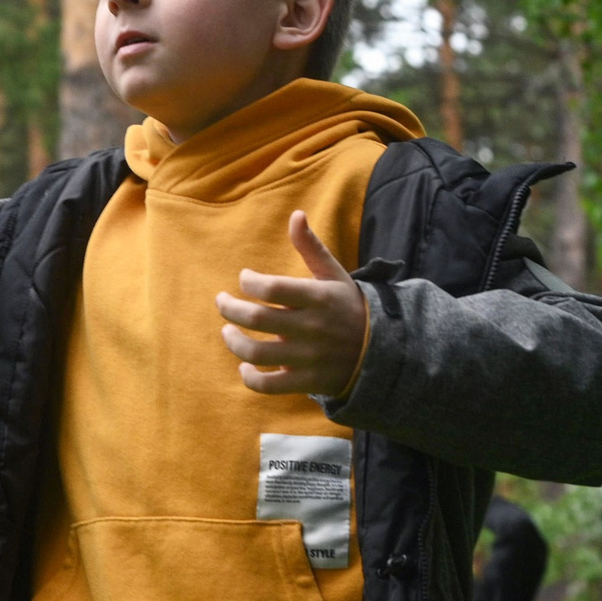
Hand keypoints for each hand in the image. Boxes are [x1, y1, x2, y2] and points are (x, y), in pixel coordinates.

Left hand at [214, 212, 368, 397]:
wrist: (379, 351)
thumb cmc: (348, 306)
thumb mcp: (334, 275)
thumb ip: (311, 247)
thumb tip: (296, 215)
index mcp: (318, 298)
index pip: (272, 288)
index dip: (249, 282)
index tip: (244, 278)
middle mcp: (311, 328)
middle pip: (257, 319)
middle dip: (230, 308)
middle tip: (222, 302)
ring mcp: (307, 358)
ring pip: (256, 352)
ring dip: (233, 341)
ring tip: (228, 331)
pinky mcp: (305, 382)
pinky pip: (268, 385)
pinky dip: (250, 378)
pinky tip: (245, 366)